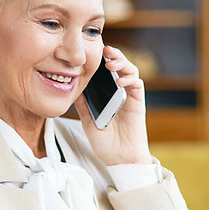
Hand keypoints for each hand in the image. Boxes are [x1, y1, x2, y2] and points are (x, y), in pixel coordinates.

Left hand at [76, 46, 151, 165]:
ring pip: (128, 69)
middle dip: (112, 54)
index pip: (103, 71)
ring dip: (121, 62)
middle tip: (103, 50)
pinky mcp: (137, 101)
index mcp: (105, 94)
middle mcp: (118, 91)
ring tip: (110, 62)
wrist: (120, 158)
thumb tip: (71, 86)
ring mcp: (128, 95)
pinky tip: (119, 80)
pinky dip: (128, 78)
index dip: (98, 59)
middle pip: (117, 65)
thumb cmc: (105, 142)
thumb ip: (82, 103)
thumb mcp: (87, 120)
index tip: (88, 52)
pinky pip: (136, 83)